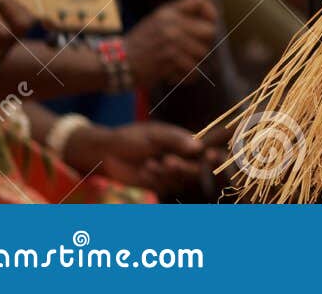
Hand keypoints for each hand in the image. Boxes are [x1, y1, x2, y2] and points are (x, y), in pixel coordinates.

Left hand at [63, 120, 204, 191]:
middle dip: (185, 168)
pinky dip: (156, 179)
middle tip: (168, 161)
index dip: (214, 152)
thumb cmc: (132, 137)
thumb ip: (176, 140)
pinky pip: (167, 186)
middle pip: (197, 168)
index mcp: (184, 141)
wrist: (107, 153)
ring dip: (167, 173)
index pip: (207, 146)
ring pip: (182, 179)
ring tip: (150, 163)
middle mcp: (182, 157)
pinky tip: (145, 170)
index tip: (213, 155)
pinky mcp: (159, 184)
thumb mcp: (154, 134)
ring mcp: (171, 172)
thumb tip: (198, 147)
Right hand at [125, 0, 218, 87]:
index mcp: (168, 13)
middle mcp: (170, 26)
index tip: (208, 23)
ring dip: (193, 61)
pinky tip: (173, 73)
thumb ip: (180, 16)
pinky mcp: (167, 64)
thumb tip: (211, 18)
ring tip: (178, 63)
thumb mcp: (158, 20)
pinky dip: (185, 76)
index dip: (210, 12)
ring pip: (202, 54)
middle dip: (204, 42)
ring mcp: (169, 45)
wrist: (116, 62)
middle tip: (191, 50)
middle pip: (210, 31)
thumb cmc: (141, 42)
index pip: (200, 1)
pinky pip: (192, 71)